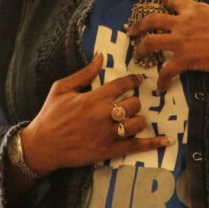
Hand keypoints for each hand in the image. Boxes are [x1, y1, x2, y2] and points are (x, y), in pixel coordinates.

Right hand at [21, 53, 169, 175]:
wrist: (42, 146)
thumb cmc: (50, 115)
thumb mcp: (62, 88)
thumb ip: (84, 73)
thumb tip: (100, 56)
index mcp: (94, 98)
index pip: (123, 85)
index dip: (134, 80)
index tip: (139, 79)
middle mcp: (104, 115)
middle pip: (133, 104)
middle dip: (134, 102)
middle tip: (128, 103)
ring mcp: (108, 134)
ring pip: (137, 123)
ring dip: (138, 119)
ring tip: (133, 118)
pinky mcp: (109, 151)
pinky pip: (136, 146)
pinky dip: (152, 144)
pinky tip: (165, 141)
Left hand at [128, 0, 208, 93]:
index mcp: (195, 9)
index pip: (174, 1)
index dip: (164, 0)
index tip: (158, 0)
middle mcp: (183, 22)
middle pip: (153, 20)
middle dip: (139, 25)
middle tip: (131, 30)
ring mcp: (180, 40)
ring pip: (151, 42)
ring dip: (141, 48)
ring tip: (136, 55)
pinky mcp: (183, 59)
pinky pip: (166, 70)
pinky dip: (161, 80)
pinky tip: (160, 87)